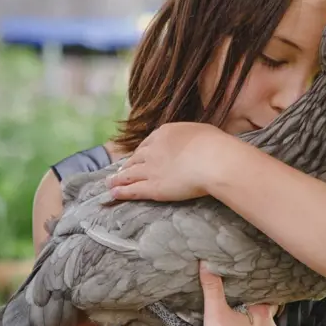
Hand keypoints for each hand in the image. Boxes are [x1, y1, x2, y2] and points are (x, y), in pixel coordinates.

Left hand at [106, 123, 230, 201]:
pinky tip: (114, 193)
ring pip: (129, 174)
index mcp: (165, 134)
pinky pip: (133, 190)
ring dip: (118, 179)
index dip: (141, 152)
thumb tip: (196, 142)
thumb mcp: (202, 132)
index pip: (148, 143)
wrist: (213, 160)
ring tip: (110, 183)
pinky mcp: (153, 188)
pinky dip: (122, 192)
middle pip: (136, 158)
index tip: (138, 157)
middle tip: (120, 171)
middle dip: (127, 165)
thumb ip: (192, 138)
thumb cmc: (215, 144)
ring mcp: (151, 169)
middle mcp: (153, 150)